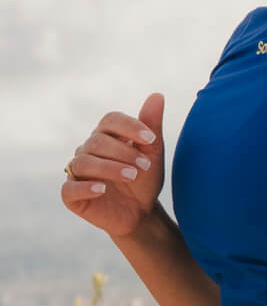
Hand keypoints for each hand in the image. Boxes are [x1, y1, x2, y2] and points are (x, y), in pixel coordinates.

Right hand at [60, 93, 165, 238]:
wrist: (141, 210)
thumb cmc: (145, 176)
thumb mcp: (153, 151)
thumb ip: (152, 124)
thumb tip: (157, 95)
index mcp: (106, 135)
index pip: (110, 120)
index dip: (130, 126)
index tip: (151, 138)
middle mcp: (88, 150)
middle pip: (98, 141)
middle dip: (124, 152)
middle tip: (145, 165)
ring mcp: (77, 172)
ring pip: (84, 162)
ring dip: (110, 167)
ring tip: (132, 175)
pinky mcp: (70, 195)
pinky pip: (69, 187)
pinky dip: (86, 186)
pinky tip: (102, 189)